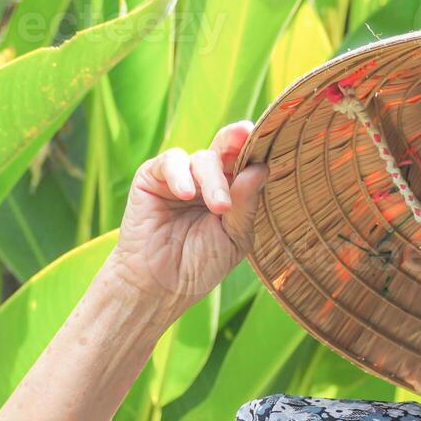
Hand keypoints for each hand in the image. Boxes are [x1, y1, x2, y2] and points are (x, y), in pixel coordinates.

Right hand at [106, 121, 268, 315]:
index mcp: (232, 192)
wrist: (161, 286)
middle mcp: (208, 180)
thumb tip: (260, 168)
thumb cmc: (200, 265)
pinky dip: (181, 174)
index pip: (247, 163)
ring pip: (203, 158)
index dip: (256, 148)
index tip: (267, 138)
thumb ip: (246, 204)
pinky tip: (187, 195)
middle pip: (226, 148)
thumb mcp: (234, 238)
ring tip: (219, 207)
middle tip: (245, 134)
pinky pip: (170, 162)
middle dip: (236, 138)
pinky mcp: (152, 178)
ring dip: (213, 179)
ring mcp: (181, 177)